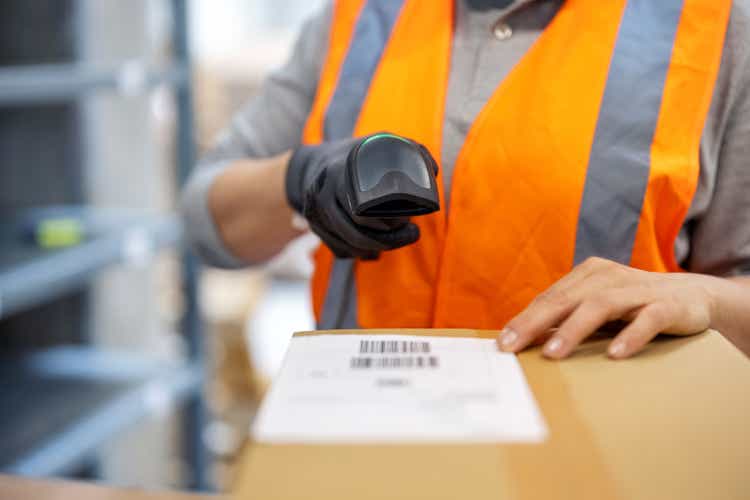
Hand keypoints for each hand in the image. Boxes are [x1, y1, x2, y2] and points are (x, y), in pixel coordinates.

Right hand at [285, 134, 436, 258]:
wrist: (314, 163)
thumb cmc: (358, 155)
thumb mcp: (381, 144)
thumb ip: (409, 152)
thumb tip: (432, 172)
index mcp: (337, 174)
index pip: (361, 213)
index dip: (388, 227)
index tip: (411, 224)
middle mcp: (321, 196)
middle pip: (356, 234)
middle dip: (388, 241)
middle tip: (412, 234)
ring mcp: (315, 215)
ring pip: (348, 246)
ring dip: (375, 249)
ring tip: (397, 240)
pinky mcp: (315, 228)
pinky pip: (340, 250)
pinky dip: (360, 252)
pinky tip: (376, 246)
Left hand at [497, 257, 716, 358]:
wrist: (694, 298)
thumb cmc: (633, 307)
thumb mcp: (597, 309)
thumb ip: (566, 319)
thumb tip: (524, 341)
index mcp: (587, 275)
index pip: (549, 299)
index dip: (524, 320)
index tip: (502, 343)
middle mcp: (608, 277)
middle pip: (565, 299)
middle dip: (534, 322)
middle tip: (511, 345)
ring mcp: (637, 290)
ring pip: (599, 306)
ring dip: (573, 329)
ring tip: (552, 353)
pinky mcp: (667, 305)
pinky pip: (647, 319)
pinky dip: (630, 335)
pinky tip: (615, 354)